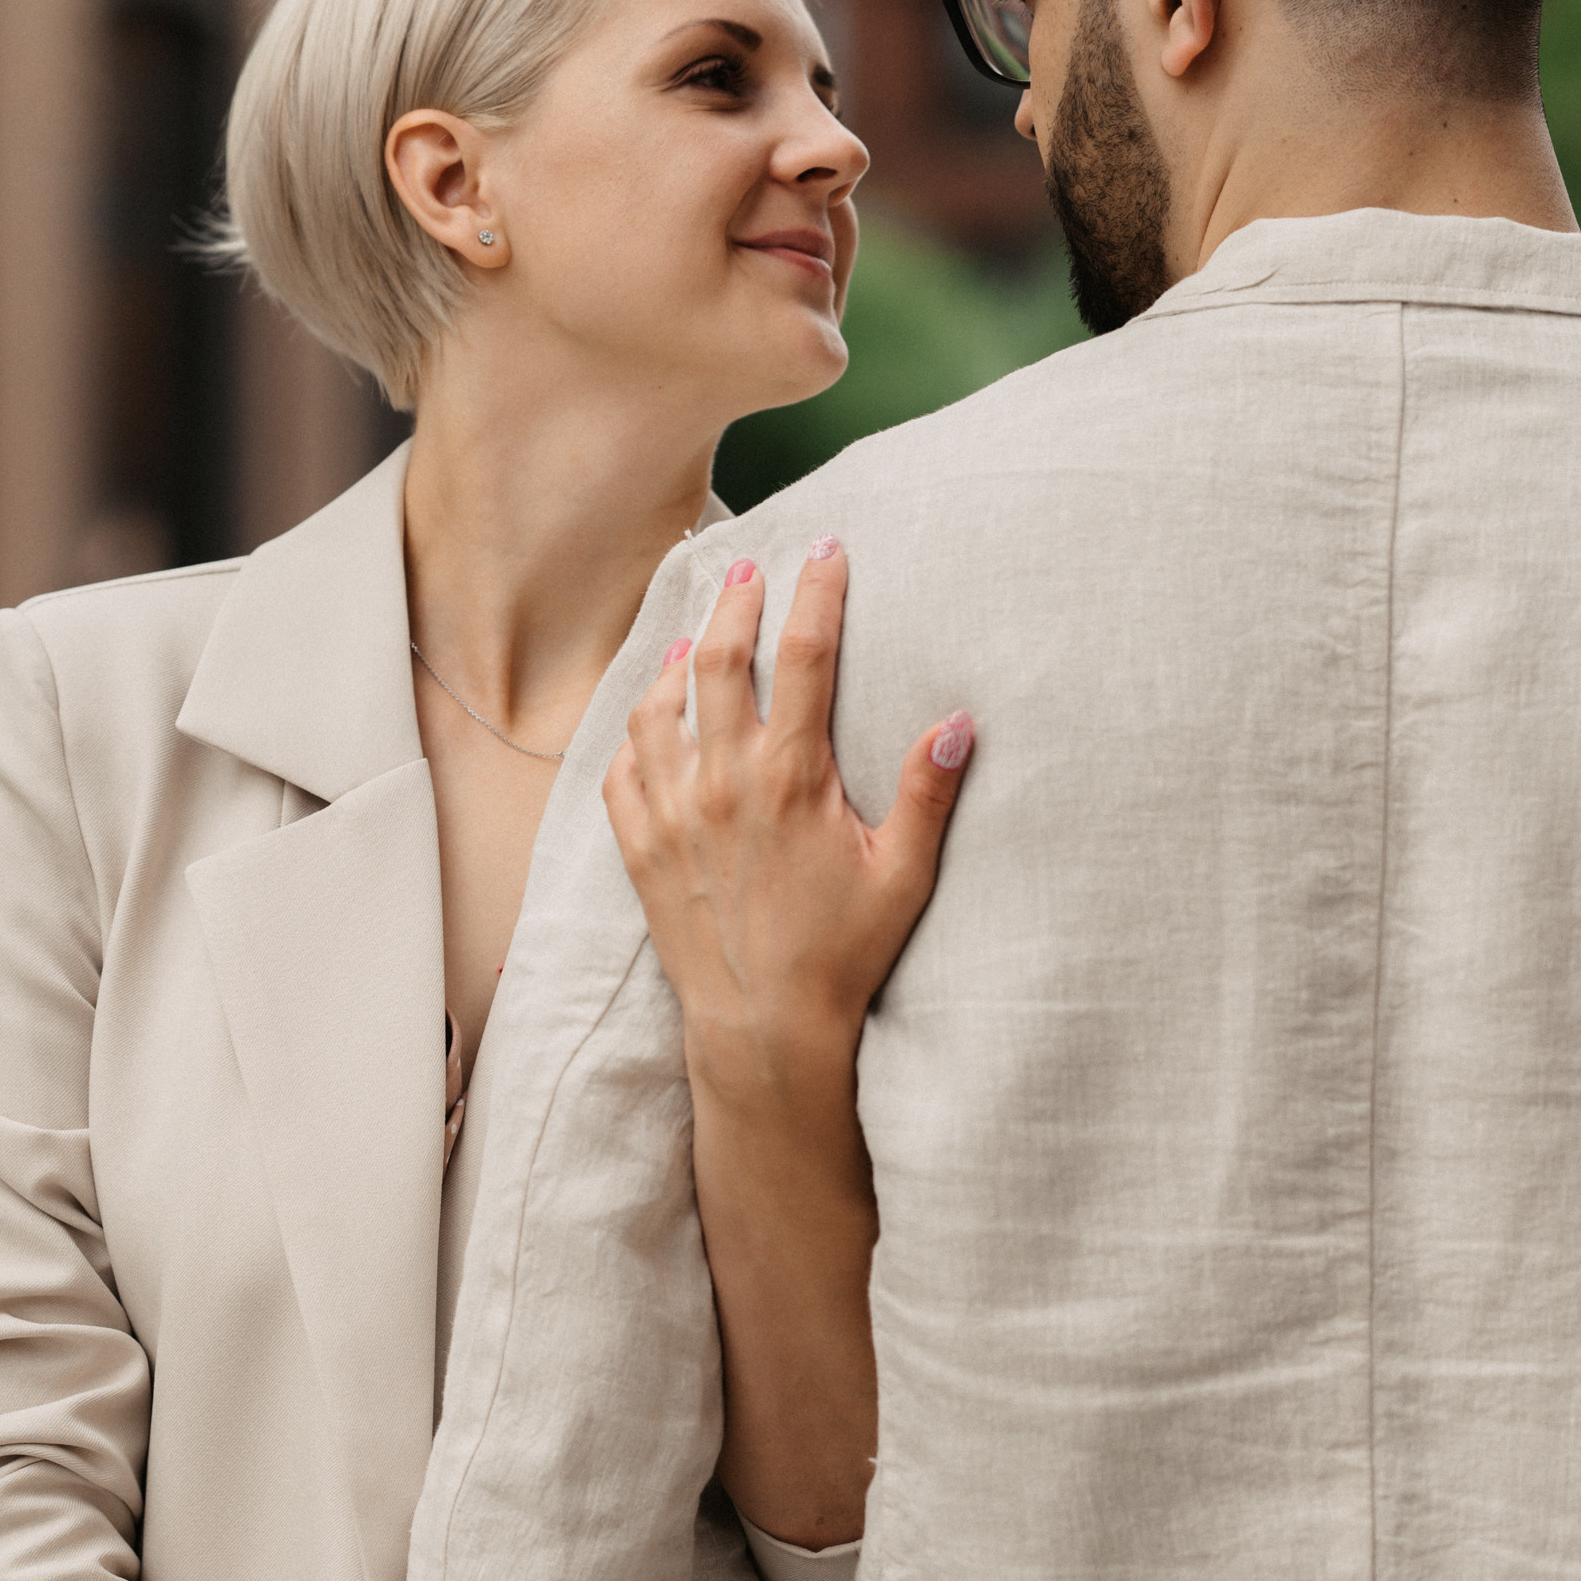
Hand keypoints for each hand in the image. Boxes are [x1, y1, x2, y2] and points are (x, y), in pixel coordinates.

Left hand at [605, 539, 972, 1099]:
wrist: (763, 1029)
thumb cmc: (842, 956)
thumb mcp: (902, 876)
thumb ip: (927, 793)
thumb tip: (959, 722)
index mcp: (791, 778)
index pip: (805, 657)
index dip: (817, 593)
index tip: (824, 551)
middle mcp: (722, 784)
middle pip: (719, 662)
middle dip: (735, 604)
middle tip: (747, 570)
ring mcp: (672, 815)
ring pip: (658, 709)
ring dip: (676, 662)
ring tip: (693, 638)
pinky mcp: (641, 850)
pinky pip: (621, 771)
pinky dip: (634, 734)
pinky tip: (649, 721)